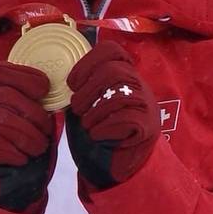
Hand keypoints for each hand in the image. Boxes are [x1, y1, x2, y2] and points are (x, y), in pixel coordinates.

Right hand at [0, 62, 55, 213]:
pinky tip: (22, 158)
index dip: (19, 74)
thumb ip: (37, 106)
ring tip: (38, 148)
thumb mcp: (35, 125)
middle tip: (46, 131)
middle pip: (1, 95)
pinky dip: (11, 150)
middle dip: (31, 112)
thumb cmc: (27, 152)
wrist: (13, 189)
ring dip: (25, 134)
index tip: (43, 87)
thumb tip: (52, 90)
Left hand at [65, 40, 159, 189]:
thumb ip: (86, 87)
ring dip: (95, 111)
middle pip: (114, 71)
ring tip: (87, 123)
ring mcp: (146, 105)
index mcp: (124, 74)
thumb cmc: (102, 129)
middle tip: (77, 108)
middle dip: (88, 91)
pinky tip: (97, 134)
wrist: (122, 163)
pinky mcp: (148, 127)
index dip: (87, 62)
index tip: (72, 83)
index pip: (112, 50)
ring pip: (120, 95)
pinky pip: (126, 119)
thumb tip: (65, 80)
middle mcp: (139, 85)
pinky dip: (105, 128)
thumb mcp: (92, 102)